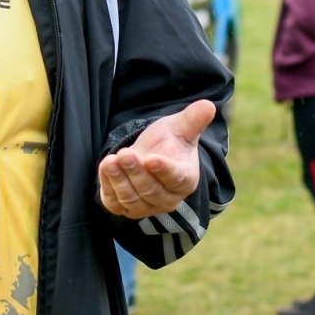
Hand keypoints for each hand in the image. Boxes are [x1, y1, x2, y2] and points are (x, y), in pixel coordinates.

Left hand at [98, 100, 214, 219]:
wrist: (148, 155)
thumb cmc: (169, 142)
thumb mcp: (180, 127)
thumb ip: (193, 119)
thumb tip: (209, 105)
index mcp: (186, 179)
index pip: (176, 178)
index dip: (164, 170)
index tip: (151, 159)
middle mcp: (167, 199)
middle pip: (151, 190)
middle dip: (136, 171)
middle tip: (125, 154)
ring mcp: (146, 207)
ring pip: (131, 198)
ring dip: (119, 180)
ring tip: (110, 160)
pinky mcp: (125, 208)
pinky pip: (115, 203)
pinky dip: (108, 186)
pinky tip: (105, 167)